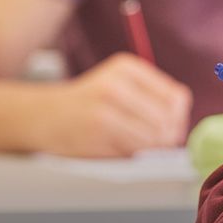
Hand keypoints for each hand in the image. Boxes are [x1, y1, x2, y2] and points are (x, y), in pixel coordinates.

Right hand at [38, 52, 191, 156]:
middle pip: (166, 119)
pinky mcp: (96, 131)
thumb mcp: (119, 84)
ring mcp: (105, 108)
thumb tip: (180, 126)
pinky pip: (132, 150)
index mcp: (128, 67)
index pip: (176, 97)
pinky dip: (133, 155)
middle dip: (167, 137)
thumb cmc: (89, 102)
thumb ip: (151, 97)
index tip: (172, 128)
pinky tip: (121, 149)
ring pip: (153, 137)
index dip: (179, 118)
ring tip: (140, 147)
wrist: (42, 114)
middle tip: (158, 144)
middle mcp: (117, 84)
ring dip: (152, 149)